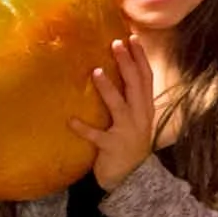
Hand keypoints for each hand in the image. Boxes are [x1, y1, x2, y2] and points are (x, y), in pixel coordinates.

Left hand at [68, 36, 155, 190]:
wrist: (133, 179)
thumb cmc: (130, 144)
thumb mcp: (137, 119)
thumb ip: (131, 99)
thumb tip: (118, 74)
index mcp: (145, 108)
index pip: (146, 77)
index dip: (140, 58)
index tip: (132, 37)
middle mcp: (140, 117)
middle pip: (136, 85)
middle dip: (127, 63)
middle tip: (116, 43)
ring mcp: (128, 132)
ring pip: (120, 106)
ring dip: (108, 90)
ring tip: (96, 72)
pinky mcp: (112, 147)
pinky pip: (97, 136)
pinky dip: (84, 129)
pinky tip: (71, 120)